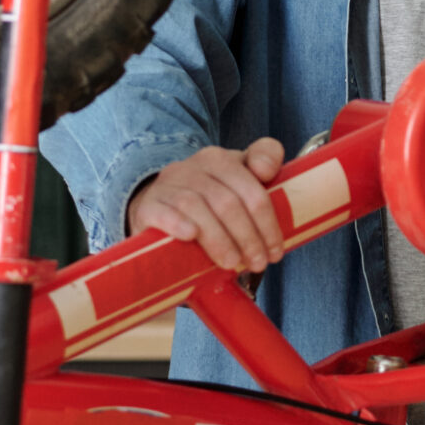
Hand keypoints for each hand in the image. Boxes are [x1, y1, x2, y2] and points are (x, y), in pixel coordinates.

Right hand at [126, 137, 287, 270]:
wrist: (160, 210)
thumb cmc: (210, 203)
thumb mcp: (238, 187)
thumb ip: (263, 171)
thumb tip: (267, 170)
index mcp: (222, 160)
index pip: (252, 188)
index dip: (268, 221)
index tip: (276, 250)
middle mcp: (195, 166)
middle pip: (228, 201)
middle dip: (248, 237)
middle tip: (258, 264)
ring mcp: (169, 184)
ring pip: (197, 206)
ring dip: (219, 239)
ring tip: (233, 264)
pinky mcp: (148, 204)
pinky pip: (163, 211)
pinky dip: (177, 223)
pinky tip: (191, 237)